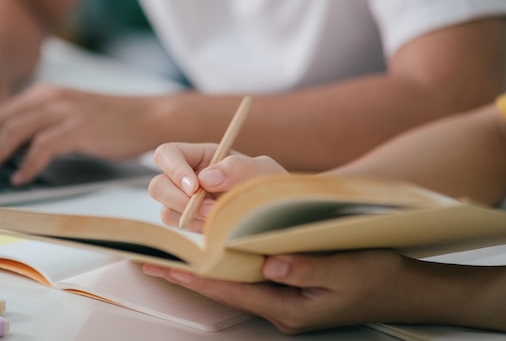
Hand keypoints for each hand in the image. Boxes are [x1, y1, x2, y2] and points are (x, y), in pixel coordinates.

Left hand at [0, 84, 161, 184]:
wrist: (150, 117)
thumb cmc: (113, 121)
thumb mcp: (72, 116)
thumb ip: (45, 125)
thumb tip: (17, 151)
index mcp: (45, 94)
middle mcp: (49, 98)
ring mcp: (64, 112)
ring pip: (13, 131)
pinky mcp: (79, 129)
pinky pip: (43, 146)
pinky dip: (27, 164)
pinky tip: (19, 179)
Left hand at [143, 250, 450, 333]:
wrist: (403, 290)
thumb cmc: (377, 278)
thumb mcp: (348, 270)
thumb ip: (309, 267)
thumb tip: (270, 261)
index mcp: (289, 307)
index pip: (230, 290)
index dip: (195, 277)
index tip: (163, 266)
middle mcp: (279, 305)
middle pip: (224, 288)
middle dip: (188, 275)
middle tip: (152, 260)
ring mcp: (284, 297)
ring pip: (234, 281)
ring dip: (204, 268)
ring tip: (172, 255)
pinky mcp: (289, 286)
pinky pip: (250, 275)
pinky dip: (227, 263)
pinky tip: (214, 250)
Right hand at [149, 142, 286, 230]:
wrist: (280, 218)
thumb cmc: (271, 187)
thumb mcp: (263, 171)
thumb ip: (238, 168)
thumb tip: (205, 178)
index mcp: (200, 157)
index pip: (167, 154)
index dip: (173, 168)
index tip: (194, 186)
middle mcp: (187, 181)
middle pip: (158, 186)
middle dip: (179, 200)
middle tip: (210, 210)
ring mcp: (186, 206)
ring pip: (166, 212)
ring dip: (190, 219)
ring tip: (219, 220)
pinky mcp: (191, 229)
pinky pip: (177, 234)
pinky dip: (194, 233)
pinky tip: (216, 231)